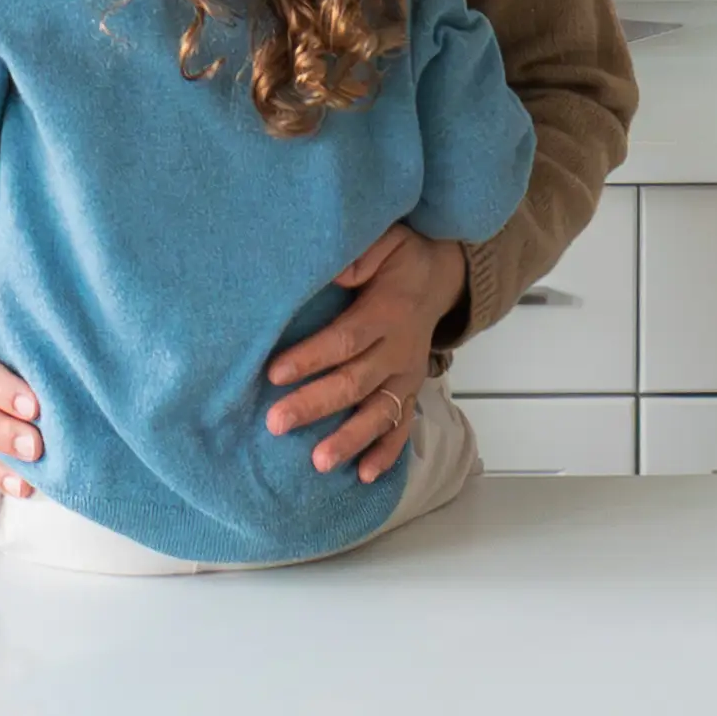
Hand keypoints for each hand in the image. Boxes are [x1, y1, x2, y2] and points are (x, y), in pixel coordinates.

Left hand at [265, 226, 466, 477]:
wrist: (442, 276)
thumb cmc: (402, 258)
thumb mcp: (387, 240)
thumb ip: (363, 255)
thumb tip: (338, 274)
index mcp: (387, 313)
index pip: (345, 340)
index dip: (311, 357)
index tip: (274, 374)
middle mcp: (400, 350)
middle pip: (355, 382)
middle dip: (315, 405)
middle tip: (276, 423)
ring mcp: (407, 375)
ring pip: (378, 412)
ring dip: (349, 438)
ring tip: (318, 461)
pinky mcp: (411, 390)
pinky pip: (402, 426)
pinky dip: (386, 453)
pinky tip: (364, 475)